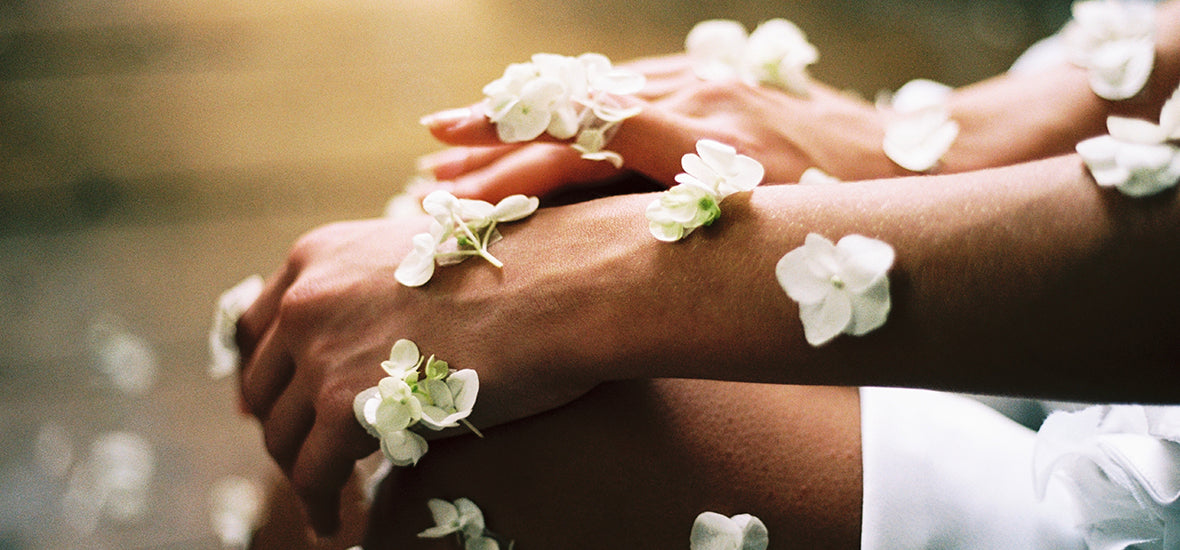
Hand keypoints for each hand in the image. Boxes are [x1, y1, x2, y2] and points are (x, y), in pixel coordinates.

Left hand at [233, 201, 653, 535]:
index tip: (282, 406)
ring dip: (302, 471)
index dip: (267, 375)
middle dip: (284, 425)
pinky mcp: (343, 401)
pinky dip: (322, 503)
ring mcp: (320, 348)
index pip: (259, 326)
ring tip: (327, 494)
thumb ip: (374, 294)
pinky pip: (314, 473)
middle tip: (311, 455)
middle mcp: (307, 296)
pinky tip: (338, 519)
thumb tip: (368, 348)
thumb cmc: (516, 277)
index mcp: (319, 254)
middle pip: (262, 383)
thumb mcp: (419, 263)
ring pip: (282, 434)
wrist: (557, 286)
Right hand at [417, 54, 902, 202]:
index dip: (510, 165)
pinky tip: (528, 116)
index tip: (447, 188)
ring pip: (588, 93)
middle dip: (492, 148)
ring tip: (448, 141)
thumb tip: (615, 280)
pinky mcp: (711, 78)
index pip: (583, 143)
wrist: (924, 159)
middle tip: (424, 178)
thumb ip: (704, 249)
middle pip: (571, 117)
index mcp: (704, 141)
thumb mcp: (783, 244)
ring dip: (517, 119)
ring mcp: (702, 81)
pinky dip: (568, 101)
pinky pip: (624, 83)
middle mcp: (694, 99)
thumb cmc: (857, 222)